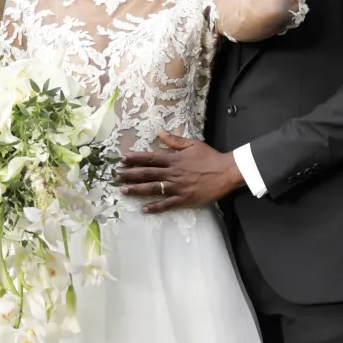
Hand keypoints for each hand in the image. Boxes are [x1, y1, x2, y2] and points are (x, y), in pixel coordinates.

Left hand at [119, 134, 243, 211]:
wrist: (226, 172)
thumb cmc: (210, 157)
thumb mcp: (192, 144)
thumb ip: (174, 140)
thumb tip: (160, 133)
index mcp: (173, 159)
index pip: (150, 158)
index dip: (135, 158)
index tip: (122, 159)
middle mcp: (172, 173)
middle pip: (147, 173)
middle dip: (130, 174)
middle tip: (116, 176)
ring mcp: (177, 187)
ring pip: (153, 188)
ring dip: (137, 189)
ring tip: (123, 190)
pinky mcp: (184, 199)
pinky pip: (167, 204)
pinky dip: (155, 207)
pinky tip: (144, 209)